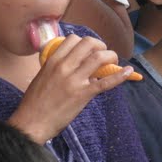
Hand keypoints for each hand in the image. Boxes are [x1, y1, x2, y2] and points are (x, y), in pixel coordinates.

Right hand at [9, 34, 132, 143]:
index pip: (73, 39)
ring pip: (99, 58)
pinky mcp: (83, 94)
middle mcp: (64, 66)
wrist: (31, 123)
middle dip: (101, 45)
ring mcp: (75, 80)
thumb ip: (56, 66)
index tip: (89, 49)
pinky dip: (120, 76)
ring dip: (111, 56)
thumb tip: (75, 63)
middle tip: (104, 53)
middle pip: (89, 43)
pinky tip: (129, 72)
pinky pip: (105, 82)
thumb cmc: (34, 102)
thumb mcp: (42, 76)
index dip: (84, 42)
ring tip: (113, 61)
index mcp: (53, 61)